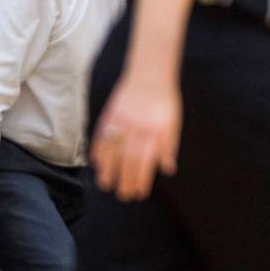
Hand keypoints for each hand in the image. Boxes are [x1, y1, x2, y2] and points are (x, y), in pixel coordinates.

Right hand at [90, 71, 181, 200]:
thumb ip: (168, 146)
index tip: (139, 193)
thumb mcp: (172, 123)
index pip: (145, 161)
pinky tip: (97, 164)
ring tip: (105, 185)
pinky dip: (97, 151)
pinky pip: (100, 136)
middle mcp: (137, 128)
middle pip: (127, 159)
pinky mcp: (109, 114)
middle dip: (124, 180)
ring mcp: (121, 121)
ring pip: (111, 151)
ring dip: (107, 170)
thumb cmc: (164, 102)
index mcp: (155, 131)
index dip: (141, 179)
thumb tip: (167, 169)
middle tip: (123, 195)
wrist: (150, 75)